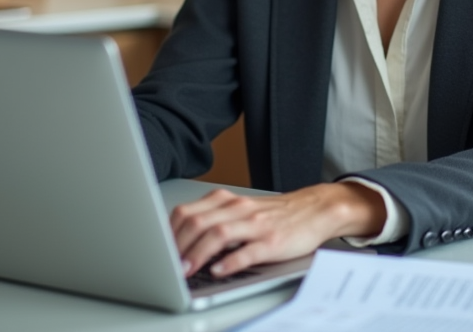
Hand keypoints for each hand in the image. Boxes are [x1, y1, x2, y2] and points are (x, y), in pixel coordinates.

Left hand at [169, 182, 386, 277]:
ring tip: (185, 271)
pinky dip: (230, 262)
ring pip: (218, 234)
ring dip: (197, 254)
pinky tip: (219, 271)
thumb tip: (180, 244)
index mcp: (228, 201)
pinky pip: (248, 251)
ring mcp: (257, 224)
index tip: (156, 251)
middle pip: (198, 222)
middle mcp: (239, 209)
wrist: (316, 209)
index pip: (188, 212)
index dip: (168, 233)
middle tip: (166, 266)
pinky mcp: (274, 241)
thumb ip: (214, 222)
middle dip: (177, 246)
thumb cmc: (275, 215)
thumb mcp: (241, 212)